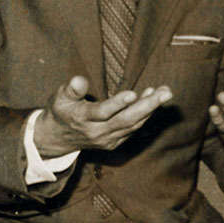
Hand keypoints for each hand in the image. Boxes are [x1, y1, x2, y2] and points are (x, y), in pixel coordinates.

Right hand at [34, 76, 172, 156]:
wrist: (58, 138)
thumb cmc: (61, 111)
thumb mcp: (60, 97)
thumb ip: (72, 89)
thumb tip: (79, 80)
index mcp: (82, 119)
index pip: (102, 112)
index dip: (117, 104)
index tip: (133, 93)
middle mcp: (96, 132)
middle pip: (125, 120)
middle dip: (147, 106)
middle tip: (166, 92)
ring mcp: (107, 140)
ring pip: (133, 125)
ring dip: (150, 109)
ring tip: (164, 92)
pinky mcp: (114, 142)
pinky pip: (133, 129)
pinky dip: (145, 115)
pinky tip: (153, 100)